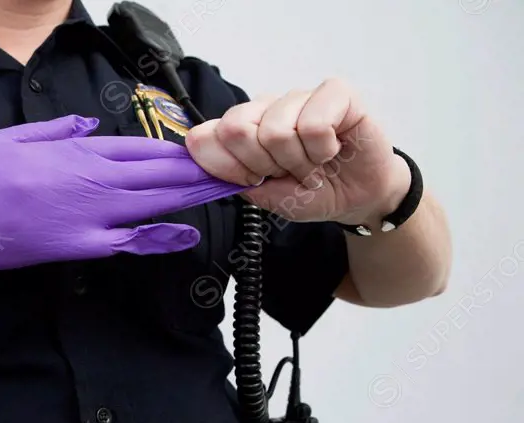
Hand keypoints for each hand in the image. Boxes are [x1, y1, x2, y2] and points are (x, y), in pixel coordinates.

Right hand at [0, 115, 244, 289]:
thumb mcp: (6, 136)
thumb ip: (54, 131)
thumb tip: (89, 127)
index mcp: (67, 149)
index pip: (137, 146)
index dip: (177, 148)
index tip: (207, 147)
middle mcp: (81, 178)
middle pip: (154, 173)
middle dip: (198, 171)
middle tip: (240, 167)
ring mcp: (77, 215)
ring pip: (148, 202)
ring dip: (190, 197)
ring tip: (228, 192)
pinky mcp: (66, 247)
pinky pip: (121, 243)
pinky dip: (155, 238)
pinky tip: (184, 234)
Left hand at [185, 79, 411, 227]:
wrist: (358, 198)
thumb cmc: (311, 192)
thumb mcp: (263, 196)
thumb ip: (228, 174)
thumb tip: (196, 144)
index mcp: (240, 129)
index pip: (205, 136)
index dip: (228, 167)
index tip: (253, 180)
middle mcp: (265, 107)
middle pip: (237, 129)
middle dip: (263, 165)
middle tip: (287, 172)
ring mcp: (298, 97)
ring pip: (276, 129)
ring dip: (299, 161)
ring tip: (313, 164)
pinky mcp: (335, 93)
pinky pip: (314, 123)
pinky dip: (323, 148)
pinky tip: (333, 149)